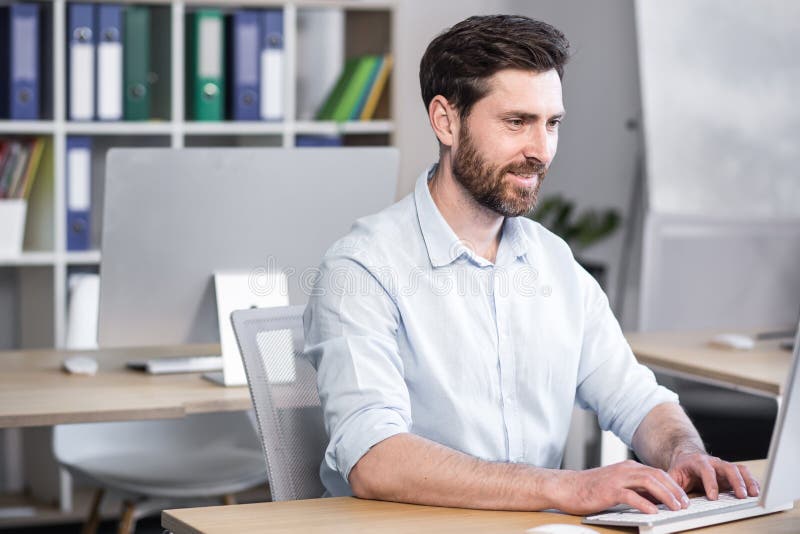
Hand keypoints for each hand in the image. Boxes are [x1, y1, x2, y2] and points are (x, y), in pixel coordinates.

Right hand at [554, 460, 689, 514]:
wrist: (566, 487)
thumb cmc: (589, 488)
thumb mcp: (615, 483)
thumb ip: (633, 487)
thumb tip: (653, 500)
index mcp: (627, 467)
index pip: (657, 473)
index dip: (673, 485)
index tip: (683, 498)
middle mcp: (624, 470)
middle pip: (656, 476)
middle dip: (674, 490)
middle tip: (685, 504)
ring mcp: (616, 479)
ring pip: (647, 483)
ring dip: (665, 496)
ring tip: (675, 508)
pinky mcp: (608, 490)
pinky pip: (630, 495)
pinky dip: (644, 503)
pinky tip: (653, 512)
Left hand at [667, 450, 759, 499]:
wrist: (687, 457)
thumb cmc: (681, 469)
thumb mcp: (673, 475)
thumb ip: (672, 485)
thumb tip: (673, 500)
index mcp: (697, 462)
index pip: (706, 470)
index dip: (710, 483)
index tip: (713, 497)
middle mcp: (713, 462)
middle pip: (727, 467)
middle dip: (735, 481)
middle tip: (741, 496)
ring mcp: (724, 467)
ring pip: (738, 469)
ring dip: (748, 481)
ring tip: (754, 494)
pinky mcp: (731, 473)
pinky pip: (744, 474)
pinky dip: (752, 482)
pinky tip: (756, 492)